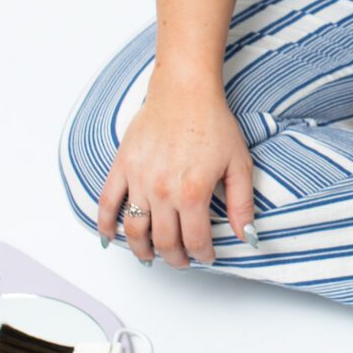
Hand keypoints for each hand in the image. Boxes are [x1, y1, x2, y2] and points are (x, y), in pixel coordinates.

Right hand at [96, 74, 256, 266]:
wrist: (184, 91)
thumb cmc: (213, 123)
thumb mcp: (239, 164)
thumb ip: (242, 204)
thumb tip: (247, 237)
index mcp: (193, 192)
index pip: (195, 241)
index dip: (202, 254)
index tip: (206, 256)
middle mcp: (162, 191)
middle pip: (164, 242)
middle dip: (175, 258)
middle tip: (181, 260)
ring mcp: (138, 179)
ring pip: (134, 229)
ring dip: (142, 250)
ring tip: (151, 256)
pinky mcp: (122, 167)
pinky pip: (107, 202)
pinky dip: (105, 225)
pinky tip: (110, 237)